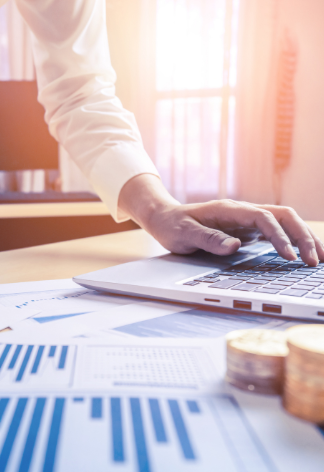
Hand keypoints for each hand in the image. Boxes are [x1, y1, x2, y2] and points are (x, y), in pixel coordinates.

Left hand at [119, 174, 323, 265]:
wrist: (163, 217)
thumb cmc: (171, 224)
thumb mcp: (183, 234)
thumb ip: (207, 239)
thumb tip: (235, 246)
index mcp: (229, 210)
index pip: (263, 219)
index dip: (279, 237)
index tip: (289, 257)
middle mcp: (242, 211)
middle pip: (282, 216)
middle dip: (302, 236)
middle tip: (314, 261)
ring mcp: (246, 220)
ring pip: (283, 222)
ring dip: (303, 237)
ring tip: (319, 259)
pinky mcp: (246, 229)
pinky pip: (275, 232)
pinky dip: (292, 241)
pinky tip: (301, 255)